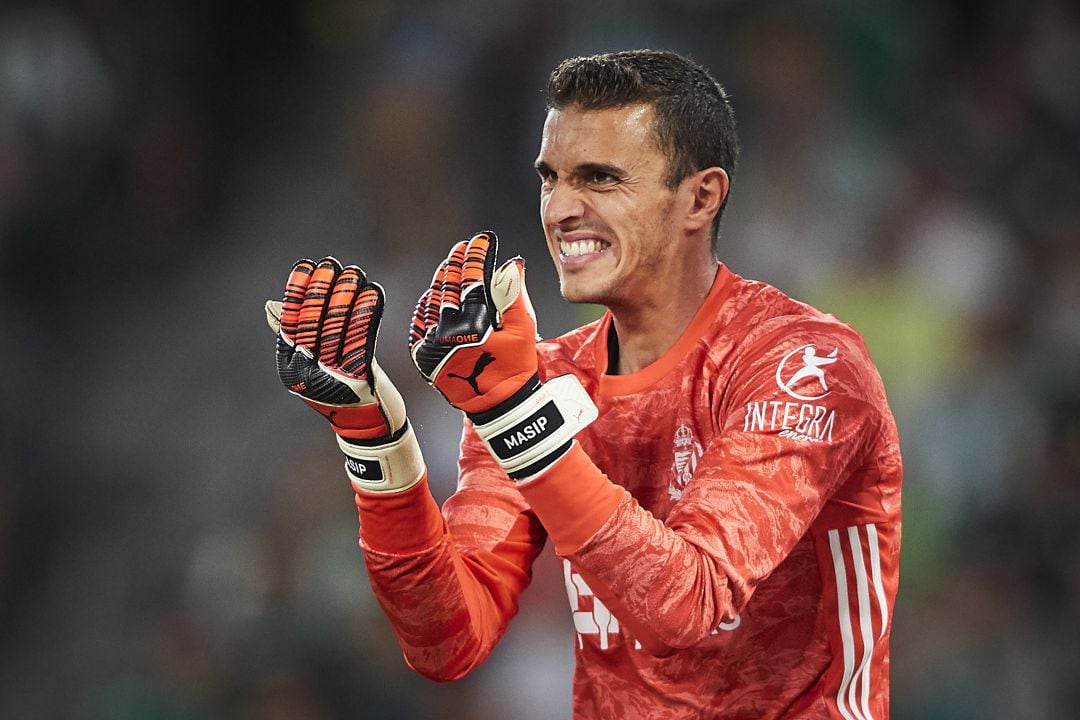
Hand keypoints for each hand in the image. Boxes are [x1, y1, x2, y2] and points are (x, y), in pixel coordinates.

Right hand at [268, 257, 421, 491]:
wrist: (370, 428)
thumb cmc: (341, 389)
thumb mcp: (313, 364)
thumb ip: (296, 336)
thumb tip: (272, 306)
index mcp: (290, 368)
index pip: (291, 322)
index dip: (299, 292)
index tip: (307, 266)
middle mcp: (306, 376)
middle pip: (315, 323)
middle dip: (324, 289)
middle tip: (333, 265)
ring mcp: (332, 381)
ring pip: (339, 328)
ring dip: (347, 296)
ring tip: (354, 273)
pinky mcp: (359, 383)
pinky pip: (364, 340)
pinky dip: (368, 314)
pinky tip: (373, 293)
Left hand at [410, 231, 596, 481]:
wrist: (495, 405)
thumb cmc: (514, 369)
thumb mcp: (523, 331)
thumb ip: (514, 295)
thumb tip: (512, 263)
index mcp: (473, 325)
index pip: (472, 279)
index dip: (477, 255)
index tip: (482, 239)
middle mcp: (447, 332)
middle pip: (448, 286)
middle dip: (457, 262)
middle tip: (463, 247)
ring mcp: (431, 344)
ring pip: (431, 301)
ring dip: (440, 280)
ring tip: (450, 264)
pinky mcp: (423, 355)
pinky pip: (419, 323)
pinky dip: (426, 305)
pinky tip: (434, 294)